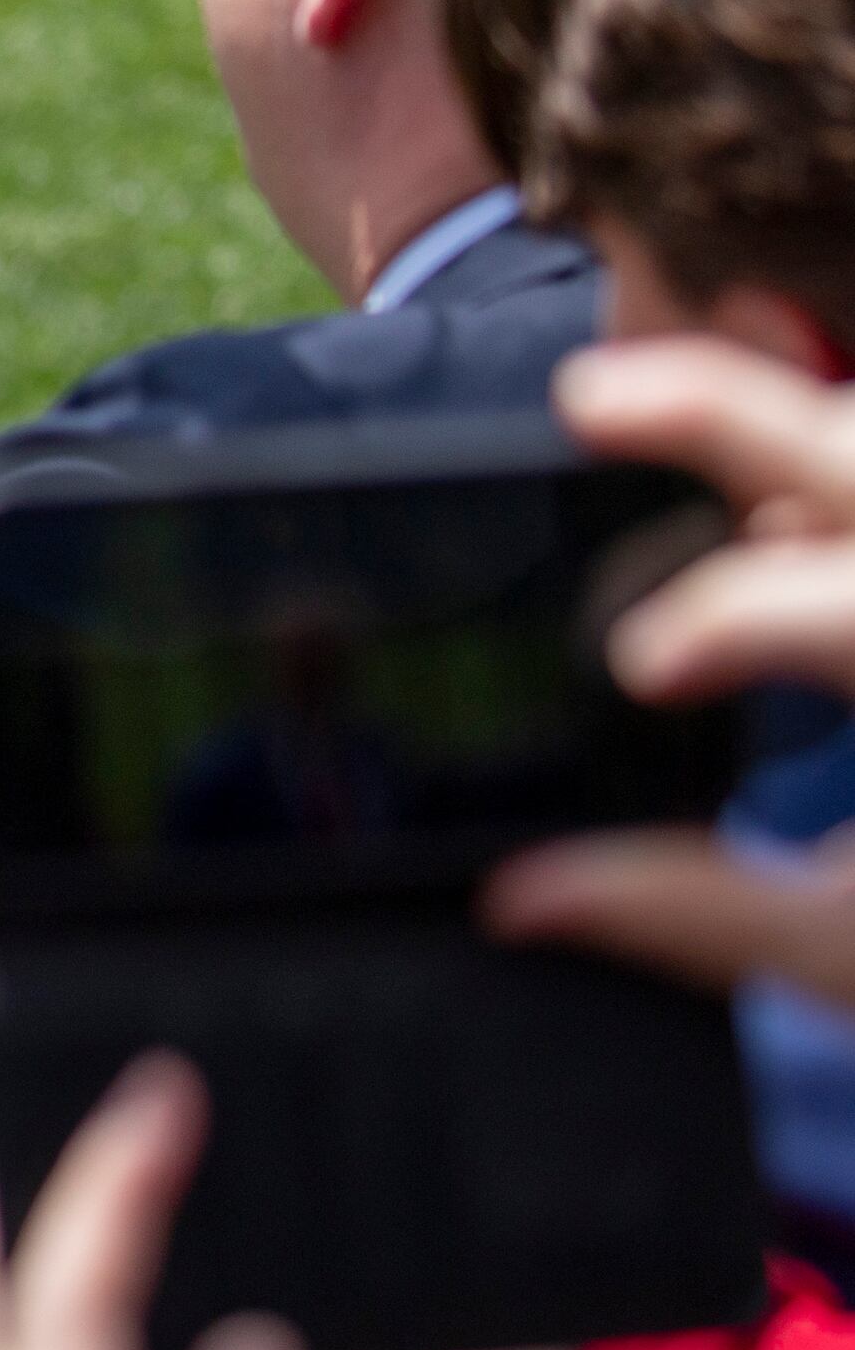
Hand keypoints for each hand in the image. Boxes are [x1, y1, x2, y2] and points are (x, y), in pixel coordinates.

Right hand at [486, 337, 854, 999]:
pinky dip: (830, 492)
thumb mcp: (854, 952)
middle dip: (730, 414)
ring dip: (778, 429)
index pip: (834, 605)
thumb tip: (526, 897)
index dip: (732, 615)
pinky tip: (766, 520)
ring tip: (638, 412)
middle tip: (591, 397)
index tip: (642, 663)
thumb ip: (698, 910)